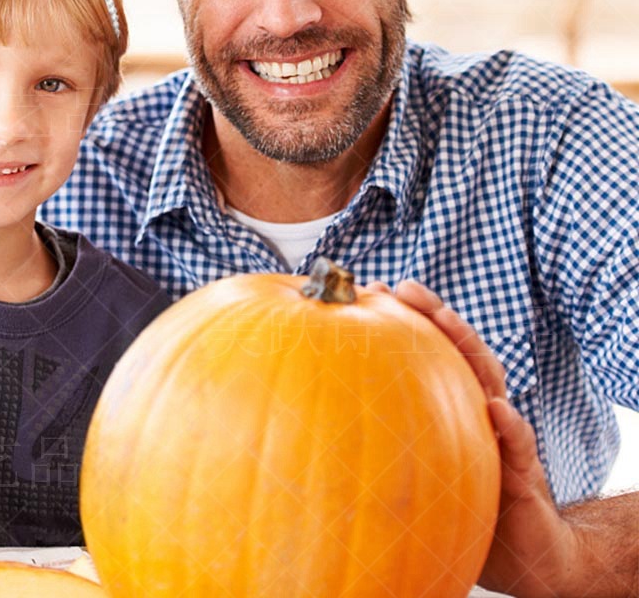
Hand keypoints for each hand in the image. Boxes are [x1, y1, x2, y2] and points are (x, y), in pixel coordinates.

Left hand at [385, 280, 578, 596]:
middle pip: (458, 351)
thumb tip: (319, 405)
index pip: (431, 349)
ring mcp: (502, 437)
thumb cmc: (457, 503)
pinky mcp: (523, 475)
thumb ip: (384, 431)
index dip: (407, 317)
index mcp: (452, 404)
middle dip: (435, 314)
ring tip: (446, 320)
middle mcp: (478, 410)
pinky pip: (521, 446)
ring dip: (470, 347)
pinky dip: (512, 425)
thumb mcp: (414, 464)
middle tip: (406, 287)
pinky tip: (497, 410)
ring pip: (491, 381)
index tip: (375, 287)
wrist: (520, 555)